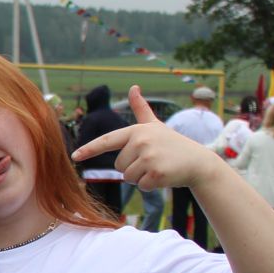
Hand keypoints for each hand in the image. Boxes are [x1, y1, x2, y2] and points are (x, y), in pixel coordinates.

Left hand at [71, 87, 226, 190]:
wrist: (199, 162)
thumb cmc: (173, 144)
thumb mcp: (155, 125)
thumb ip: (141, 108)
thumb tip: (133, 86)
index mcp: (137, 131)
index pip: (108, 140)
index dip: (89, 149)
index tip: (74, 156)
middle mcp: (142, 141)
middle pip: (119, 166)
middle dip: (133, 168)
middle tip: (153, 160)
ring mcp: (149, 156)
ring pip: (128, 177)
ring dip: (141, 178)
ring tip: (158, 167)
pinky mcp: (156, 172)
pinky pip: (141, 185)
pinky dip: (151, 185)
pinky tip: (164, 175)